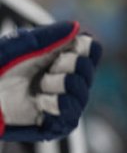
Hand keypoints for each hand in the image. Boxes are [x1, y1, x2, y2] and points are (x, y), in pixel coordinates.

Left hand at [0, 21, 102, 141]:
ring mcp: (66, 102)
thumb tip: (78, 28)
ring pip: (82, 92)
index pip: (92, 50)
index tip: (62, 48)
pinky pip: (72, 115)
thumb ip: (49, 36)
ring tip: (38, 88)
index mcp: (63, 58)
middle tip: (43, 70)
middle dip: (66, 65)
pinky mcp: (59, 124)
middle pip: (88, 68)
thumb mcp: (20, 47)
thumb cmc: (0, 68)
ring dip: (58, 85)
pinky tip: (40, 102)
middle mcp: (70, 80)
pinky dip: (56, 105)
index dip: (82, 47)